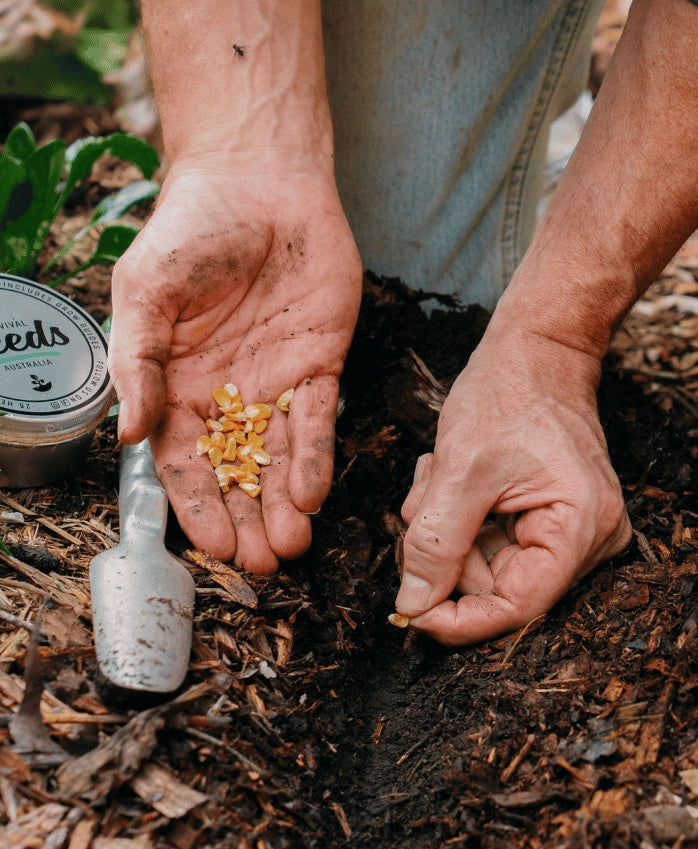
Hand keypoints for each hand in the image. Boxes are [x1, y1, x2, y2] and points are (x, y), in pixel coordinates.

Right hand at [109, 157, 361, 573]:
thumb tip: (126, 433)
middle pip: (237, 475)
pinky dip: (316, 460)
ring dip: (284, 506)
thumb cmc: (191, 230)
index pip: (184, 463)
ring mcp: (275, 386)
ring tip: (291, 548)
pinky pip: (318, 425)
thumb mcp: (146, 292)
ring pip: (279, 461)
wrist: (260, 182)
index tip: (210, 548)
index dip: (196, 508)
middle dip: (248, 521)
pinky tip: (314, 497)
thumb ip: (138, 362)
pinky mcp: (320, 369)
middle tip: (261, 566)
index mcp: (177, 386)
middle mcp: (227, 396)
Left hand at [396, 325, 631, 644]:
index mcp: (580, 530)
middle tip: (423, 500)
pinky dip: (460, 522)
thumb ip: (436, 543)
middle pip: (499, 590)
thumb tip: (413, 607)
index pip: (517, 609)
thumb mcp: (460, 469)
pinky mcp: (554, 527)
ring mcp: (575, 536)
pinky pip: (493, 549)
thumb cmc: (509, 394)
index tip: (408, 612)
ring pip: (487, 570)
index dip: (458, 620)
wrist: (539, 353)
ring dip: (447, 532)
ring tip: (440, 477)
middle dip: (446, 555)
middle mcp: (591, 543)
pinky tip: (453, 480)